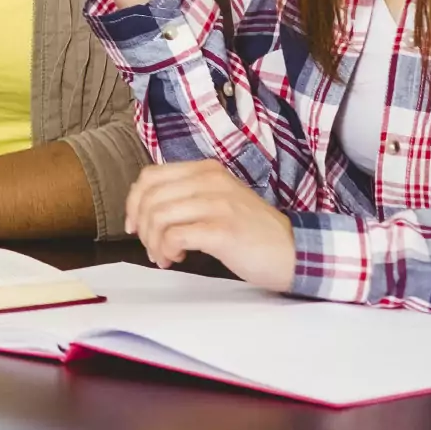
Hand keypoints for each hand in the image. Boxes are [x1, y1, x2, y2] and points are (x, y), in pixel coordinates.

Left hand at [127, 159, 296, 290]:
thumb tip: (143, 210)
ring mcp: (217, 204)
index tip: (134, 225)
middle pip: (149, 198)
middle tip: (151, 248)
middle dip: (142, 227)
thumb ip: (186, 196)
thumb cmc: (253, 232)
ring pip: (158, 217)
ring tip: (164, 256)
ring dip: (153, 242)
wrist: (296, 252)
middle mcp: (210, 181)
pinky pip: (174, 236)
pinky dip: (166, 250)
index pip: (150, 176)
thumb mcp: (218, 201)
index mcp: (206, 170)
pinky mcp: (222, 230)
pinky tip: (176, 259)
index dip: (134, 202)